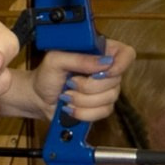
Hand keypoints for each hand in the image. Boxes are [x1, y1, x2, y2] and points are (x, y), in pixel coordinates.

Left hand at [19, 37, 135, 126]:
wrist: (38, 98)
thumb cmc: (46, 75)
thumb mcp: (56, 60)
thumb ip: (78, 58)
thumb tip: (104, 63)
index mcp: (100, 52)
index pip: (126, 54)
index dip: (121, 63)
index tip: (106, 71)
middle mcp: (106, 70)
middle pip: (117, 80)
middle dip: (89, 86)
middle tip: (70, 83)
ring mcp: (105, 90)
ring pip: (109, 98)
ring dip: (83, 100)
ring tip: (67, 95)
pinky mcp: (101, 107)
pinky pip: (103, 112)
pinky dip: (83, 112)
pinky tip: (71, 107)